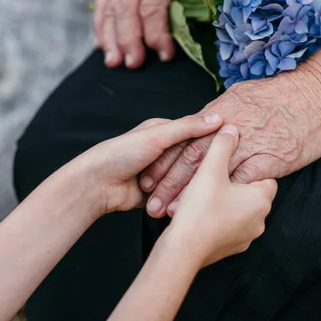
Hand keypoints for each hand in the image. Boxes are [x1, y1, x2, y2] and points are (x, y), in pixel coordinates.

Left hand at [68, 114, 222, 216]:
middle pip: (191, 158)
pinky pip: (176, 195)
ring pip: (185, 178)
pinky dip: (177, 199)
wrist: (96, 186)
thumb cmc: (119, 154)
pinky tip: (184, 202)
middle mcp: (163, 150)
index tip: (224, 148)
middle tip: (207, 173)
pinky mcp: (159, 193)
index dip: (208, 141)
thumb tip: (217, 118)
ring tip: (193, 189)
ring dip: (183, 186)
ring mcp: (161, 172)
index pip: (194, 134)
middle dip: (194, 168)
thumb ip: (188, 127)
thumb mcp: (156, 135)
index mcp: (163, 131)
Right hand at [93, 0, 209, 68]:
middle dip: (129, 40)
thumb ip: (194, 3)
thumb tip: (186, 40)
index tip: (165, 55)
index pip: (153, 6)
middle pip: (127, 9)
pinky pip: (104, 3)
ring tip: (113, 62)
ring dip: (111, 38)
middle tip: (133, 64)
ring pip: (111, 7)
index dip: (157, 35)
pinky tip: (102, 46)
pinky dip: (101, 26)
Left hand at [141, 71, 320, 217]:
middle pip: (191, 157)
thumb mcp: (246, 94)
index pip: (185, 139)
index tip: (149, 179)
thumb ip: (224, 110)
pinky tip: (207, 211)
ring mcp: (248, 142)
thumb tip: (207, 122)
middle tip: (153, 203)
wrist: (319, 94)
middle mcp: (229, 126)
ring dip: (189, 194)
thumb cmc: (285, 93)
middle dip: (169, 182)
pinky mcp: (268, 158)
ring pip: (211, 172)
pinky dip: (221, 197)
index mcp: (221, 110)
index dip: (166, 160)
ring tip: (171, 212)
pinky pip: (239, 180)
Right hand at [166, 125, 276, 266]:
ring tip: (204, 196)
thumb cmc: (200, 208)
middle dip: (235, 186)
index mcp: (261, 200)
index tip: (230, 167)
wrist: (184, 249)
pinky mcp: (231, 249)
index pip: (266, 177)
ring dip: (225, 203)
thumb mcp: (211, 168)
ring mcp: (246, 238)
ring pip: (239, 212)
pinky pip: (228, 228)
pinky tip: (200, 213)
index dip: (247, 168)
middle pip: (252, 195)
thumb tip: (232, 129)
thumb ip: (223, 145)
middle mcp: (260, 221)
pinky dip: (218, 220)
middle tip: (214, 179)